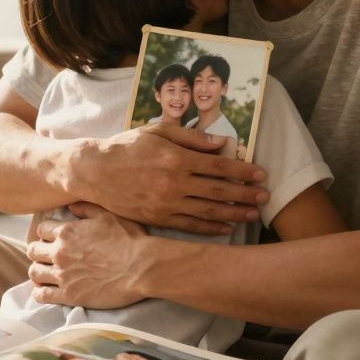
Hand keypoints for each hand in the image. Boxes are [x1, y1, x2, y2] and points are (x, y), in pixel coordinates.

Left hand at [26, 202, 152, 308]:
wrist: (142, 267)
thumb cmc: (129, 240)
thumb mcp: (108, 215)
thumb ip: (86, 209)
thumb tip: (70, 207)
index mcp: (67, 232)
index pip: (41, 230)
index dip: (46, 234)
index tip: (52, 239)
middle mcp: (60, 252)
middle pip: (33, 251)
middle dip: (38, 252)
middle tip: (47, 257)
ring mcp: (63, 275)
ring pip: (34, 273)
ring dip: (38, 272)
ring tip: (45, 274)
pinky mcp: (69, 295)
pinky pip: (42, 295)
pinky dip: (40, 293)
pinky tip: (46, 292)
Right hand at [70, 122, 268, 234]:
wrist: (94, 171)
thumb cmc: (126, 147)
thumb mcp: (157, 131)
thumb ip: (191, 138)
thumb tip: (221, 143)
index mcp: (176, 158)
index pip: (218, 166)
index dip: (242, 171)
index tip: (260, 174)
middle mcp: (174, 183)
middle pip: (218, 190)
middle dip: (245, 194)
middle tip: (266, 196)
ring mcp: (166, 203)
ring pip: (208, 210)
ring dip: (234, 213)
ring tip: (253, 214)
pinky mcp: (157, 218)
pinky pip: (189, 225)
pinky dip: (210, 227)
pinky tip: (226, 228)